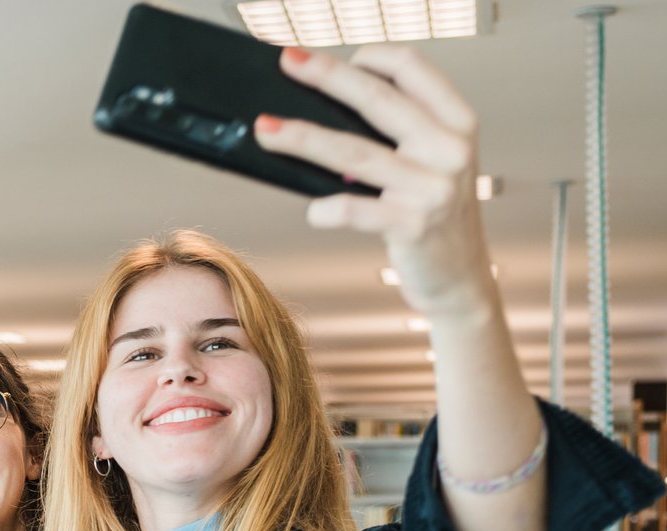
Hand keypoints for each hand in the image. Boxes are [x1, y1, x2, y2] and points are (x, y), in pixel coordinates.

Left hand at [257, 45, 490, 319]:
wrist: (460, 277)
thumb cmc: (435, 216)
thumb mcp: (431, 164)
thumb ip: (398, 136)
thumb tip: (326, 112)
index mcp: (457, 123)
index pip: (414, 69)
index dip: (373, 56)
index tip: (337, 58)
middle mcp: (450, 150)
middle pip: (378, 100)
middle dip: (327, 77)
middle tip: (289, 62)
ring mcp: (433, 188)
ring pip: (354, 152)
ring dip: (303, 138)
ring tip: (266, 129)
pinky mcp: (413, 226)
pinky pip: (356, 210)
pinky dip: (327, 209)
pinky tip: (313, 210)